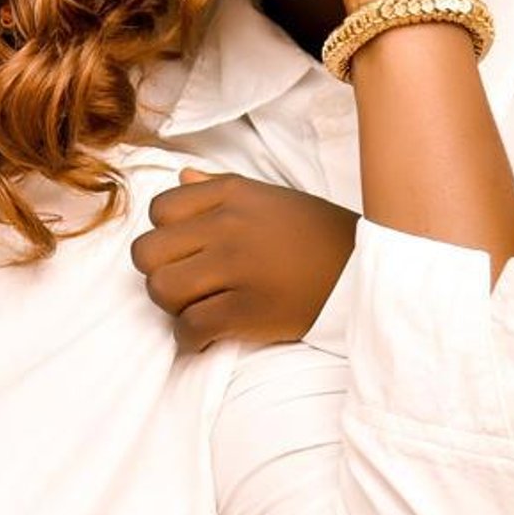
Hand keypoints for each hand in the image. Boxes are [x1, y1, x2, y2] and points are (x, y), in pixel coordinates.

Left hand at [131, 169, 358, 351]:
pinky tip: (206, 335)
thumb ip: (218, 186)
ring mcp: (237, 268)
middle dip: (159, 272)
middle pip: (147, 252)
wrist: (366, 272)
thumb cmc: (316, 234)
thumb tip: (180, 176)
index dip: (165, 235)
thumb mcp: (269, 197)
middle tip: (185, 283)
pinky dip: (190, 338)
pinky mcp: (249, 310)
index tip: (186, 251)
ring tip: (196, 307)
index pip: (159, 211)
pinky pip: (190, 327)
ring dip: (171, 306)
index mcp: (230, 194)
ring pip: (161, 290)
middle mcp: (228, 226)